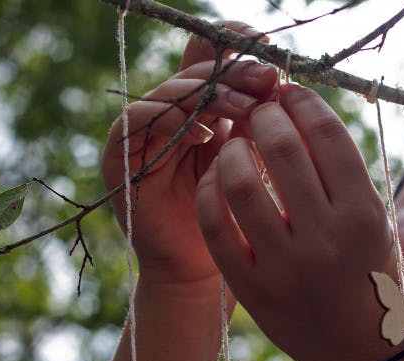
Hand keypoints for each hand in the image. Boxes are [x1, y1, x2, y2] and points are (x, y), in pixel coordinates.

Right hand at [101, 23, 277, 286]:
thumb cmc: (234, 219)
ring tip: (246, 106)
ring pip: (171, 92)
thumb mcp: (254, 163)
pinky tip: (205, 131)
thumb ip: (258, 124)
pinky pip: (140, 122)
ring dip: (210, 94)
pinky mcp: (121, 155)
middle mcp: (171, 113)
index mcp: (204, 107)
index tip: (270, 51)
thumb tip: (283, 83)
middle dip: (234, 70)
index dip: (236, 47)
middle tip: (267, 78)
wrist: (200, 271)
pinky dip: (172, 119)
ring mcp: (143, 131)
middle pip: (195, 70)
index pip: (213, 58)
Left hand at [195, 85, 398, 360]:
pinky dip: (211, 192)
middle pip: (282, 148)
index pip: (327, 135)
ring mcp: (285, 266)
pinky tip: (218, 181)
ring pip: (239, 183)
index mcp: (363, 216)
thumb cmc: (365, 269)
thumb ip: (342, 171)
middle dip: (265, 116)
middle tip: (259, 113)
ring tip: (236, 145)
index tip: (290, 94)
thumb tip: (296, 105)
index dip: (302, 102)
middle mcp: (326, 239)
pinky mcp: (252, 288)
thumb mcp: (373, 220)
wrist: (356, 347)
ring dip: (232, 150)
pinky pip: (215, 225)